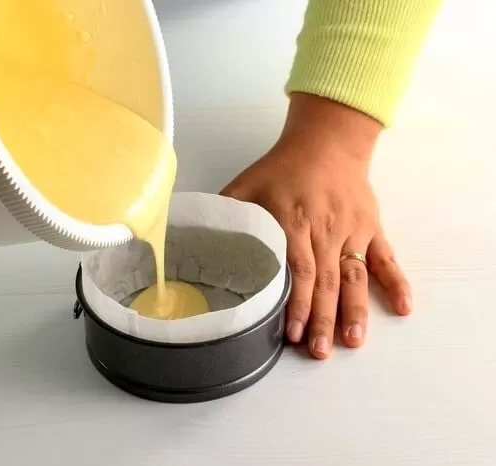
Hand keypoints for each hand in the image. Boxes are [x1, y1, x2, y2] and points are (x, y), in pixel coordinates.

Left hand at [221, 93, 411, 359]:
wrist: (327, 141)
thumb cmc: (283, 167)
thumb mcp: (247, 184)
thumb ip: (225, 212)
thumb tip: (189, 236)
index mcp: (294, 220)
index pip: (297, 269)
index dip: (296, 303)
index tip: (293, 332)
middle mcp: (325, 230)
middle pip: (325, 281)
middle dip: (322, 318)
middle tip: (318, 351)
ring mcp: (351, 231)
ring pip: (354, 276)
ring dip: (354, 310)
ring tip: (352, 341)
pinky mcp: (371, 228)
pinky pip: (386, 258)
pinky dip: (396, 282)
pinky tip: (402, 308)